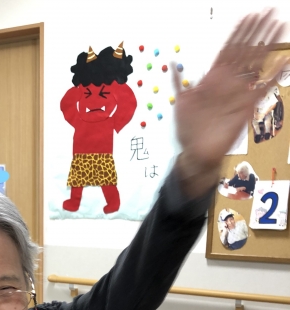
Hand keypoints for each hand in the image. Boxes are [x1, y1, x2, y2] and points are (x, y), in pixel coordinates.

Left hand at [175, 10, 287, 190]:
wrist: (196, 154)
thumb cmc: (187, 131)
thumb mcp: (179, 103)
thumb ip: (178, 83)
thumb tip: (173, 63)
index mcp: (212, 79)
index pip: (228, 49)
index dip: (238, 32)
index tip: (248, 15)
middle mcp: (227, 83)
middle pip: (245, 51)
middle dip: (257, 32)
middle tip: (268, 13)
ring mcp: (238, 94)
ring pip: (256, 64)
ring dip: (267, 46)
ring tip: (278, 27)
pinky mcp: (246, 108)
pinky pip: (262, 89)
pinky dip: (273, 76)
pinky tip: (283, 62)